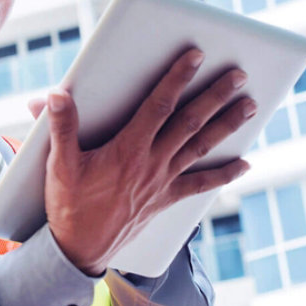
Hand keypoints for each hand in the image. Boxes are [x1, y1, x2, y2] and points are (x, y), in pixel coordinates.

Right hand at [41, 48, 255, 275]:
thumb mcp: (59, 163)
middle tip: (238, 76)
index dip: (177, 78)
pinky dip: (224, 174)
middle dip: (215, 96)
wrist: (80, 248)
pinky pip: (200, 185)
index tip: (194, 57)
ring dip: (227, 125)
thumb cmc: (68, 204)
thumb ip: (61, 126)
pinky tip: (244, 164)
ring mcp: (162, 182)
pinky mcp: (165, 199)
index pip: (158, 105)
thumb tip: (56, 94)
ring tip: (249, 106)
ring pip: (201, 147)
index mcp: (127, 149)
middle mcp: (152, 163)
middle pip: (190, 122)